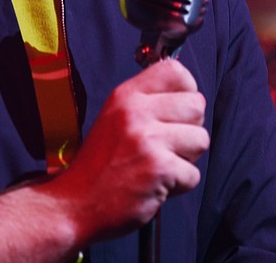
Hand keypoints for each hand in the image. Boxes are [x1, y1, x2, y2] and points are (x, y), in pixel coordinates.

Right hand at [48, 58, 209, 242]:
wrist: (74, 204)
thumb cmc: (98, 166)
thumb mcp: (115, 118)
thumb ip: (147, 103)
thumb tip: (187, 96)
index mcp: (126, 95)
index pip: (175, 71)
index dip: (186, 91)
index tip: (177, 111)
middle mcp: (136, 111)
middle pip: (196, 105)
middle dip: (190, 129)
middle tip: (167, 145)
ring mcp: (148, 139)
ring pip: (201, 139)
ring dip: (186, 159)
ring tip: (159, 165)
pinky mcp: (158, 168)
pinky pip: (193, 174)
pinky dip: (179, 185)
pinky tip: (155, 185)